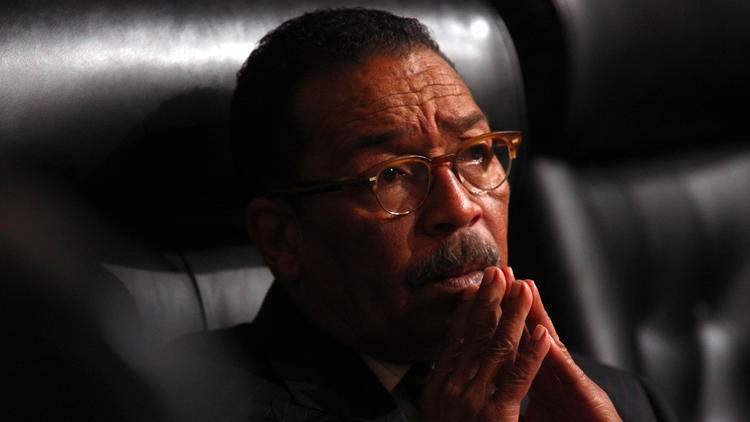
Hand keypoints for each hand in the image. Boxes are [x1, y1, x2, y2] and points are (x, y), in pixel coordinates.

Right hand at [419, 267, 551, 420]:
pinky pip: (518, 378)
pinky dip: (531, 353)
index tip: (474, 289)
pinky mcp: (497, 414)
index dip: (466, 312)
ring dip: (513, 315)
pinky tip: (542, 333)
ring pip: (498, 349)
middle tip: (498, 271)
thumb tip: (443, 380)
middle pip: (475, 336)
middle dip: (489, 301)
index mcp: (438, 390)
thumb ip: (443, 399)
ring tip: (524, 289)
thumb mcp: (439, 418)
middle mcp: (453, 389)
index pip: (455, 342)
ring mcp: (474, 401)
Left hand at [500, 267, 621, 421]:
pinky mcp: (585, 395)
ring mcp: (570, 381)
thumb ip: (514, 403)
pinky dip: (555, 354)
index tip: (479, 295)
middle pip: (529, 331)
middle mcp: (554, 374)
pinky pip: (566, 374)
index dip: (496, 319)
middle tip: (499, 273)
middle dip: (513, 303)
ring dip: (537, 314)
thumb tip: (488, 394)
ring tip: (525, 286)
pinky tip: (545, 335)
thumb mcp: (534, 417)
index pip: (513, 342)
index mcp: (539, 379)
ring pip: (550, 342)